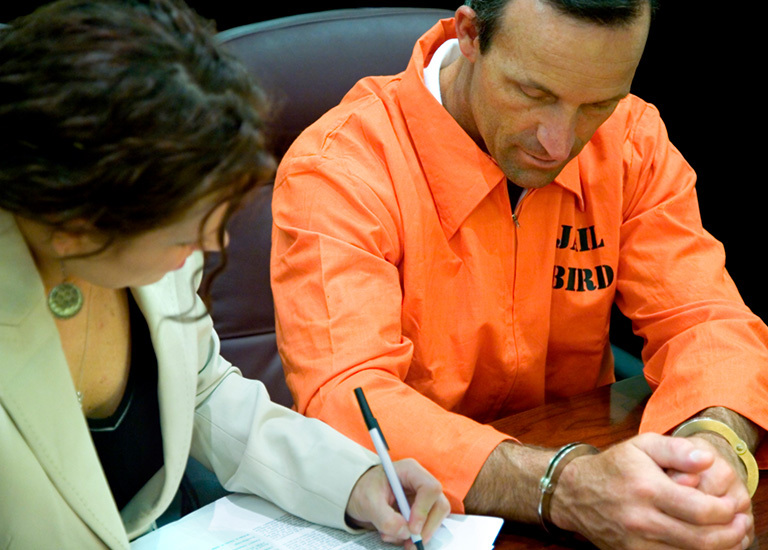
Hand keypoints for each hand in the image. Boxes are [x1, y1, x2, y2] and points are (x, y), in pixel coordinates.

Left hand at [346, 458, 449, 547]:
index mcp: (410, 471)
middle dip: (426, 527)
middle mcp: (420, 482)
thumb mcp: (368, 503)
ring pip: (436, 518)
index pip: (430, 488)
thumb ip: (385, 518)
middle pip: (439, 505)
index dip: (424, 510)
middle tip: (410, 542)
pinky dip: (412, 536)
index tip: (412, 528)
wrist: (359, 496)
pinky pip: (426, 527)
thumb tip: (405, 532)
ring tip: (393, 536)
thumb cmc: (363, 490)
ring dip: (419, 534)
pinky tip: (396, 536)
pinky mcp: (421, 511)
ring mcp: (422, 497)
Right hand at [550, 433, 751, 549]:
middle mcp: (642, 519)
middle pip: (701, 539)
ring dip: (718, 548)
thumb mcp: (642, 445)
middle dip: (730, 534)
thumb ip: (676, 449)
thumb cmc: (614, 466)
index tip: (733, 504)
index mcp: (647, 488)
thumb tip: (707, 460)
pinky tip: (704, 543)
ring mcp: (636, 542)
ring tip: (730, 535)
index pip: (701, 510)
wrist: (575, 493)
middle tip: (740, 523)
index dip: (725, 511)